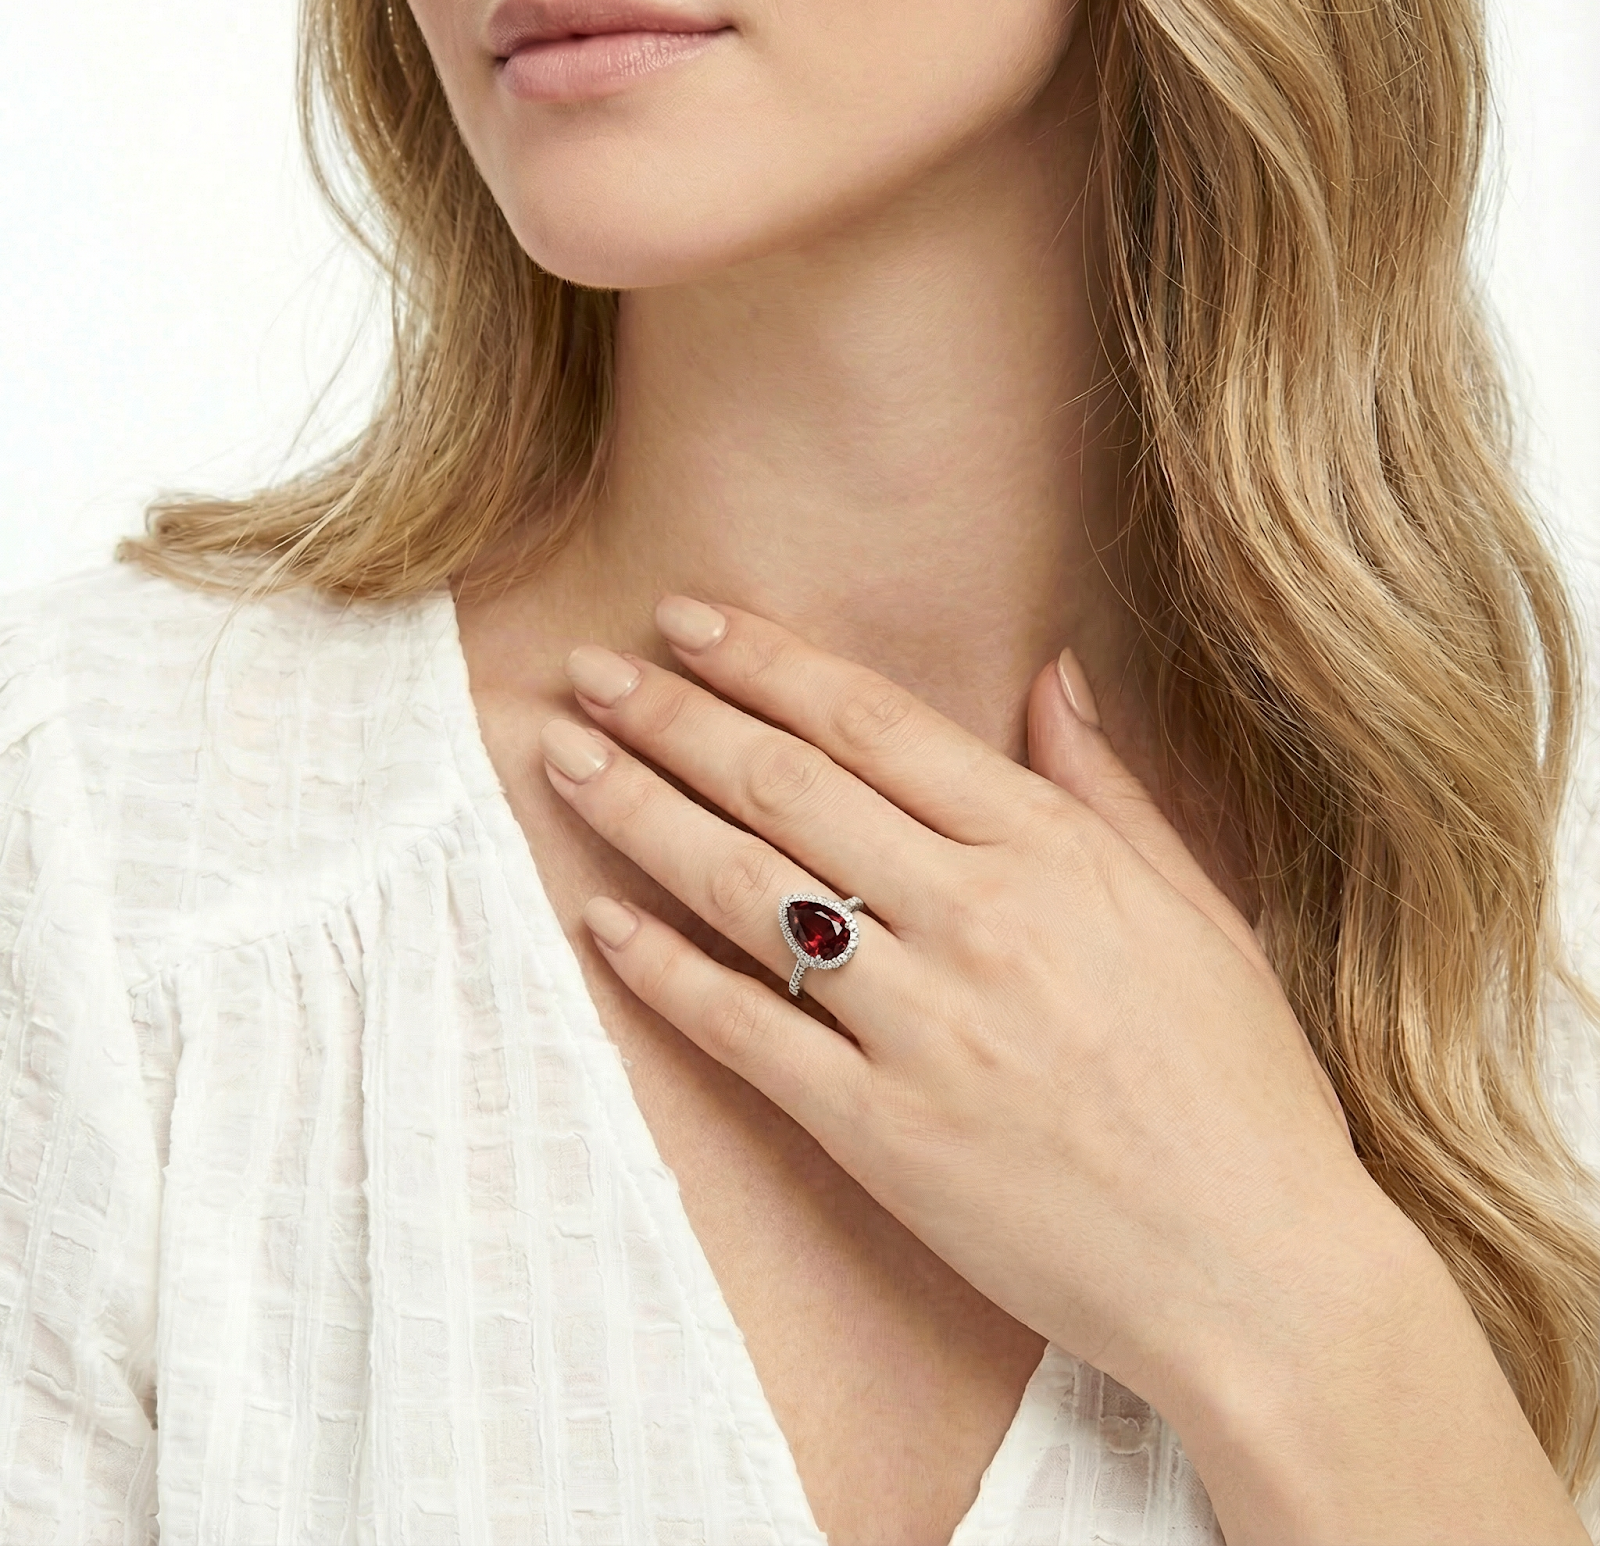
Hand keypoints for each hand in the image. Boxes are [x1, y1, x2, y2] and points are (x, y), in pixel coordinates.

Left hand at [538, 594, 1364, 1389]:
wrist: (1258, 1275)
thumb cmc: (1241, 1089)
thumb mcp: (1199, 908)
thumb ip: (1108, 786)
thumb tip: (1053, 671)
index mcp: (1054, 854)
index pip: (873, 723)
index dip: (764, 662)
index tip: (686, 621)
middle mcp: (977, 920)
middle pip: (787, 786)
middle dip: (673, 717)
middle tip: (589, 673)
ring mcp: (923, 1028)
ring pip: (746, 889)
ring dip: (643, 814)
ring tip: (568, 762)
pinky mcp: (882, 1134)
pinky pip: (748, 1033)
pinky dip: (664, 973)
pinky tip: (600, 923)